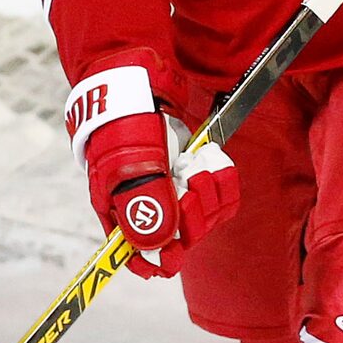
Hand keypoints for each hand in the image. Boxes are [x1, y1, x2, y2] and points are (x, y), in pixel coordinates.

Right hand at [67, 64, 239, 278]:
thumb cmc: (126, 122)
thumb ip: (145, 205)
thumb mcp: (131, 163)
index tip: (174, 255)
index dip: (157, 261)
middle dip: (192, 214)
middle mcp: (148, 207)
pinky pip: (223, 198)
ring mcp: (175, 193)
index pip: (137, 256)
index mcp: (119, 211)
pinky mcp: (197, 178)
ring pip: (206, 220)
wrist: (140, 81)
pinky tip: (211, 159)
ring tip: (195, 163)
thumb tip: (157, 247)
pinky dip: (223, 180)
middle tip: (186, 181)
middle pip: (180, 241)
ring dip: (209, 192)